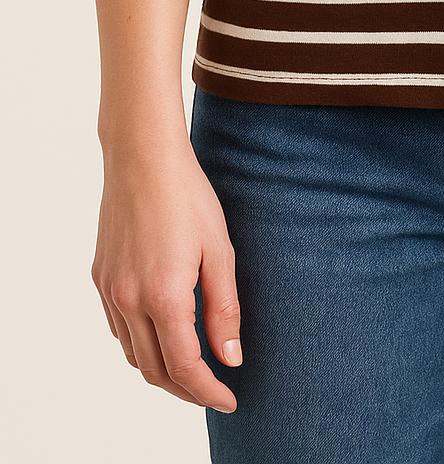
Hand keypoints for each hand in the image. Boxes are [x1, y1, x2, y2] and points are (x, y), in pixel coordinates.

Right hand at [91, 135, 242, 412]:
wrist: (143, 157)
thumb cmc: (188, 197)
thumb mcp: (219, 250)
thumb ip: (224, 308)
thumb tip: (230, 358)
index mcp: (164, 296)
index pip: (185, 367)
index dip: (207, 391)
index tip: (229, 399)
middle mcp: (129, 300)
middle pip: (155, 370)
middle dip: (186, 390)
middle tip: (214, 390)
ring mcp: (110, 290)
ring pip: (133, 353)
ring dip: (161, 370)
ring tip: (192, 367)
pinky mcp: (101, 277)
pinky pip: (119, 328)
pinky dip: (141, 343)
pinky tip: (163, 332)